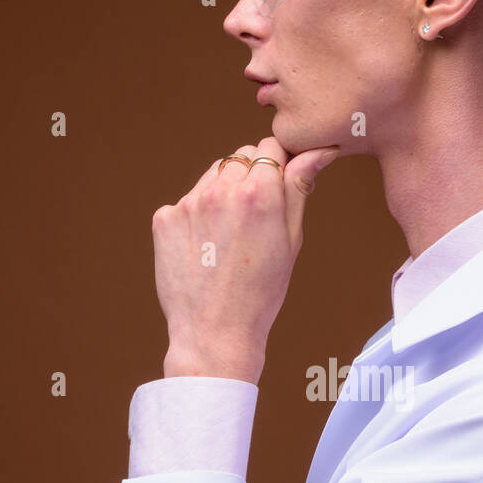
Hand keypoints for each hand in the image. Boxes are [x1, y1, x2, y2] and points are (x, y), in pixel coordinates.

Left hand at [153, 136, 338, 380]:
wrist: (215, 333)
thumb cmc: (261, 293)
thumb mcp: (291, 240)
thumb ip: (299, 188)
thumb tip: (317, 150)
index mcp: (260, 193)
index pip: (269, 148)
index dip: (276, 167)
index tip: (277, 191)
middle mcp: (221, 190)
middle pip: (240, 157)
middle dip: (250, 177)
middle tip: (254, 221)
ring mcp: (188, 203)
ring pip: (213, 176)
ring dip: (223, 193)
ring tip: (228, 237)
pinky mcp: (164, 218)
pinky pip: (187, 201)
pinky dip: (197, 215)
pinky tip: (206, 247)